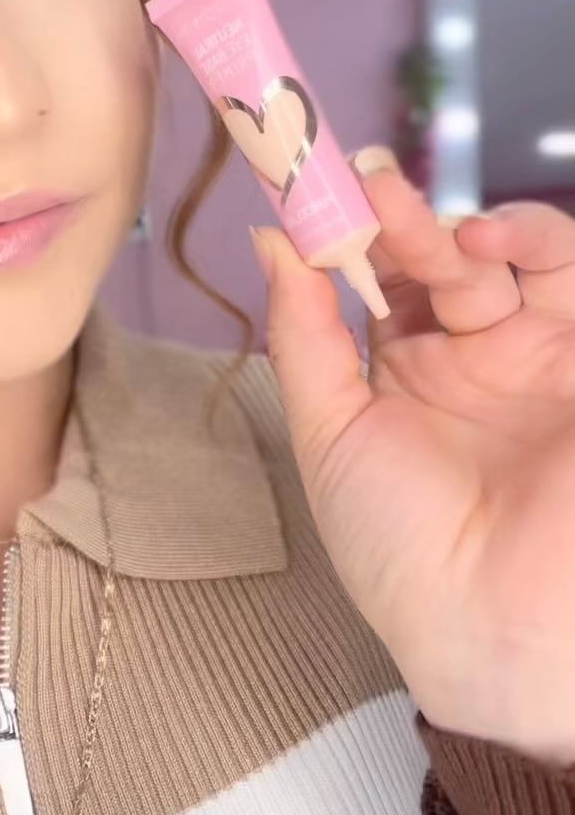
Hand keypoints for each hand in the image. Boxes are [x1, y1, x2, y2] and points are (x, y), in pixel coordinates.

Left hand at [248, 150, 574, 767]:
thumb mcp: (329, 434)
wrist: (493, 623)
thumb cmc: (400, 547)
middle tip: (361, 191)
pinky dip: (531, 240)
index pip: (381, 281)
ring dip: (458, 226)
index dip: (349, 236)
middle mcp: (475, 357)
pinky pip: (567, 276)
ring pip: (506, 256)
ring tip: (410, 218)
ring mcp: (539, 354)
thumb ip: (304, 333)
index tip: (308, 191)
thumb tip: (270, 236)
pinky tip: (481, 240)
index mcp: (409, 376)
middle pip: (438, 261)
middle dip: (398, 221)